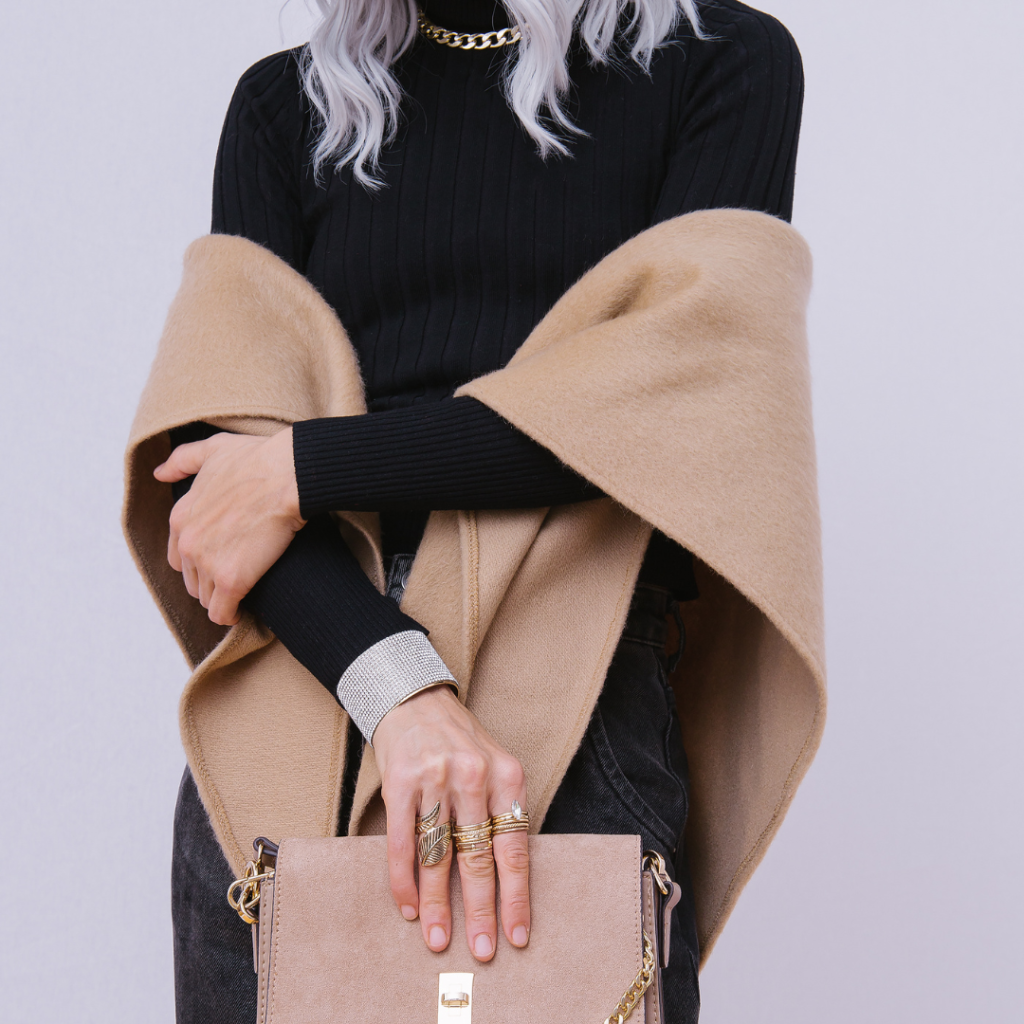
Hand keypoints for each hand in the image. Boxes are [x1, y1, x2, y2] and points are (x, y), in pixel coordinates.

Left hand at [153, 428, 304, 624]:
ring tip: (242, 593)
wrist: (289, 475)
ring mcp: (208, 563)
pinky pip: (222, 613)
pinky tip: (242, 611)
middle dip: (210, 582)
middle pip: (191, 581)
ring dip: (222, 599)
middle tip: (236, 577)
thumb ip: (182, 460)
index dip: (200, 562)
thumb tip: (159, 472)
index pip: (178, 557)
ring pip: (206, 599)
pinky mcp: (232, 580)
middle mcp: (187, 543)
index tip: (221, 561)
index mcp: (181, 517)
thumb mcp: (213, 450)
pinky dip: (231, 615)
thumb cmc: (258, 459)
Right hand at [373, 685, 529, 960]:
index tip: (518, 936)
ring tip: (439, 939)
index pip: (514, 848)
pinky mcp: (400, 781)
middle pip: (478, 858)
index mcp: (506, 776)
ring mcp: (435, 778)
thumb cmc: (461, 743)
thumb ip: (501, 813)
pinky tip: (408, 907)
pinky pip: (403, 842)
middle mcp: (473, 776)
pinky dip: (404, 880)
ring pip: (438, 855)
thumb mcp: (495, 767)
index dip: (516, 896)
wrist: (417, 699)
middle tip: (483, 951)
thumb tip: (506, 882)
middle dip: (480, 910)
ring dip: (438, 903)